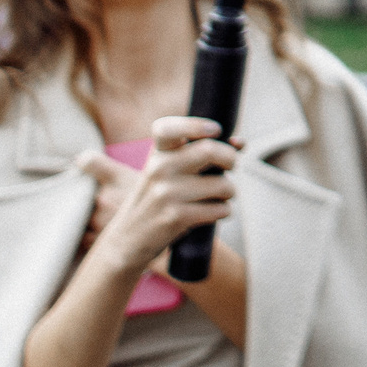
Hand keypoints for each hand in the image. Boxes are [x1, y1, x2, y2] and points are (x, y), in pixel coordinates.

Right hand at [74, 116, 238, 282]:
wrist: (127, 241)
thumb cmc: (158, 200)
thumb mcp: (167, 171)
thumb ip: (199, 152)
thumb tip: (240, 142)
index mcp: (156, 154)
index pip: (166, 128)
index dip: (195, 124)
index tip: (215, 131)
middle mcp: (159, 170)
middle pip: (210, 150)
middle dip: (231, 159)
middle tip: (229, 167)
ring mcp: (166, 194)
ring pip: (223, 184)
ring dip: (229, 192)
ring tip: (216, 197)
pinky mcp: (175, 217)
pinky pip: (220, 209)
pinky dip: (223, 212)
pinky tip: (210, 214)